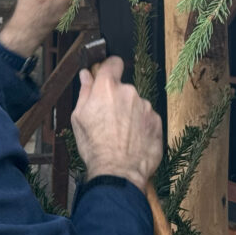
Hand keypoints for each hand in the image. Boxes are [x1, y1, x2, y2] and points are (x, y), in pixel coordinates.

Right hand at [71, 55, 162, 193]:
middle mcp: (129, 91)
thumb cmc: (95, 146)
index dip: (110, 68)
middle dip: (117, 99)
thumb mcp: (79, 118)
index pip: (113, 62)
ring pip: (136, 104)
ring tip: (121, 134)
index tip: (107, 75)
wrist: (118, 172)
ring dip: (130, 114)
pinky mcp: (157, 121)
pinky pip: (147, 118)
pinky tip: (132, 141)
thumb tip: (86, 75)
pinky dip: (141, 126)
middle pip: (123, 88)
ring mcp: (145, 106)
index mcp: (107, 88)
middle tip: (108, 119)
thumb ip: (85, 92)